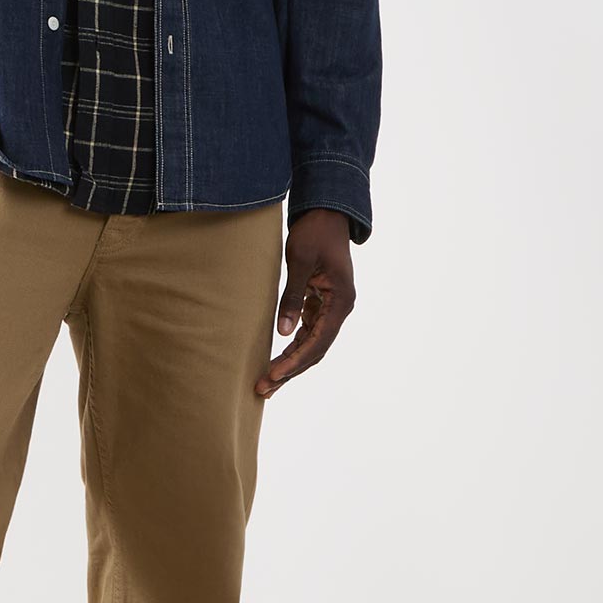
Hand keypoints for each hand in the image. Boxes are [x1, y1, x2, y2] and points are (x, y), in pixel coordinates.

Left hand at [256, 208, 356, 398]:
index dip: (294, 362)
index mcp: (341, 301)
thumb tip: (283, 332)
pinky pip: (307, 333)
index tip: (272, 375)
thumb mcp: (300, 261)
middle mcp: (340, 309)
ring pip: (311, 345)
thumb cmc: (314, 233)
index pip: (318, 342)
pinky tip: (275, 362)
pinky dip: (292, 348)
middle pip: (315, 350)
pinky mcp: (320, 304)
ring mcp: (331, 308)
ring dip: (290, 364)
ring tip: (266, 384)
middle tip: (262, 389)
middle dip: (289, 371)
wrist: (326, 213)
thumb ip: (292, 297)